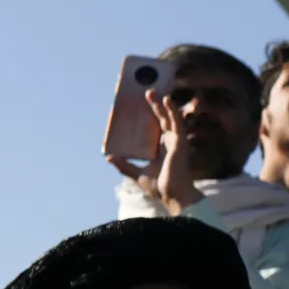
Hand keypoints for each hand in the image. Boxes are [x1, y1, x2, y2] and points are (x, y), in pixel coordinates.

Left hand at [107, 91, 201, 214]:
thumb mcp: (137, 174)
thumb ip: (125, 165)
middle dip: (155, 107)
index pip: (156, 128)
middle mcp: (170, 143)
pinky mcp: (180, 142)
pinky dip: (173, 111)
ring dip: (163, 105)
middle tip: (147, 93)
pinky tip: (168, 101)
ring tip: (154, 93)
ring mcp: (176, 142)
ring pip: (170, 118)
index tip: (143, 104)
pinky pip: (177, 123)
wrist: (173, 196)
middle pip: (162, 120)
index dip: (152, 116)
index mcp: (162, 149)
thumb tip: (109, 157)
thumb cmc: (160, 188)